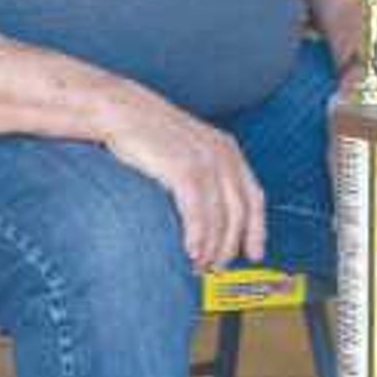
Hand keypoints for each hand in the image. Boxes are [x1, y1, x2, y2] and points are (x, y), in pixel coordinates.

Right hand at [100, 87, 265, 276]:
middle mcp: (223, 155)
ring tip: (197, 264)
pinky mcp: (184, 168)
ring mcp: (205, 161)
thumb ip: (205, 177)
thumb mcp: (187, 150)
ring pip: (220, 218)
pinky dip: (198, 237)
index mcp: (227, 150)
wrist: (120, 110)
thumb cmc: (148, 134)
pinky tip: (191, 251)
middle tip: (214, 266)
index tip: (254, 253)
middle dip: (228, 246)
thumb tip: (210, 216)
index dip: (256, 229)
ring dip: (211, 248)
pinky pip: (199, 212)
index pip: (254, 197)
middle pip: (238, 213)